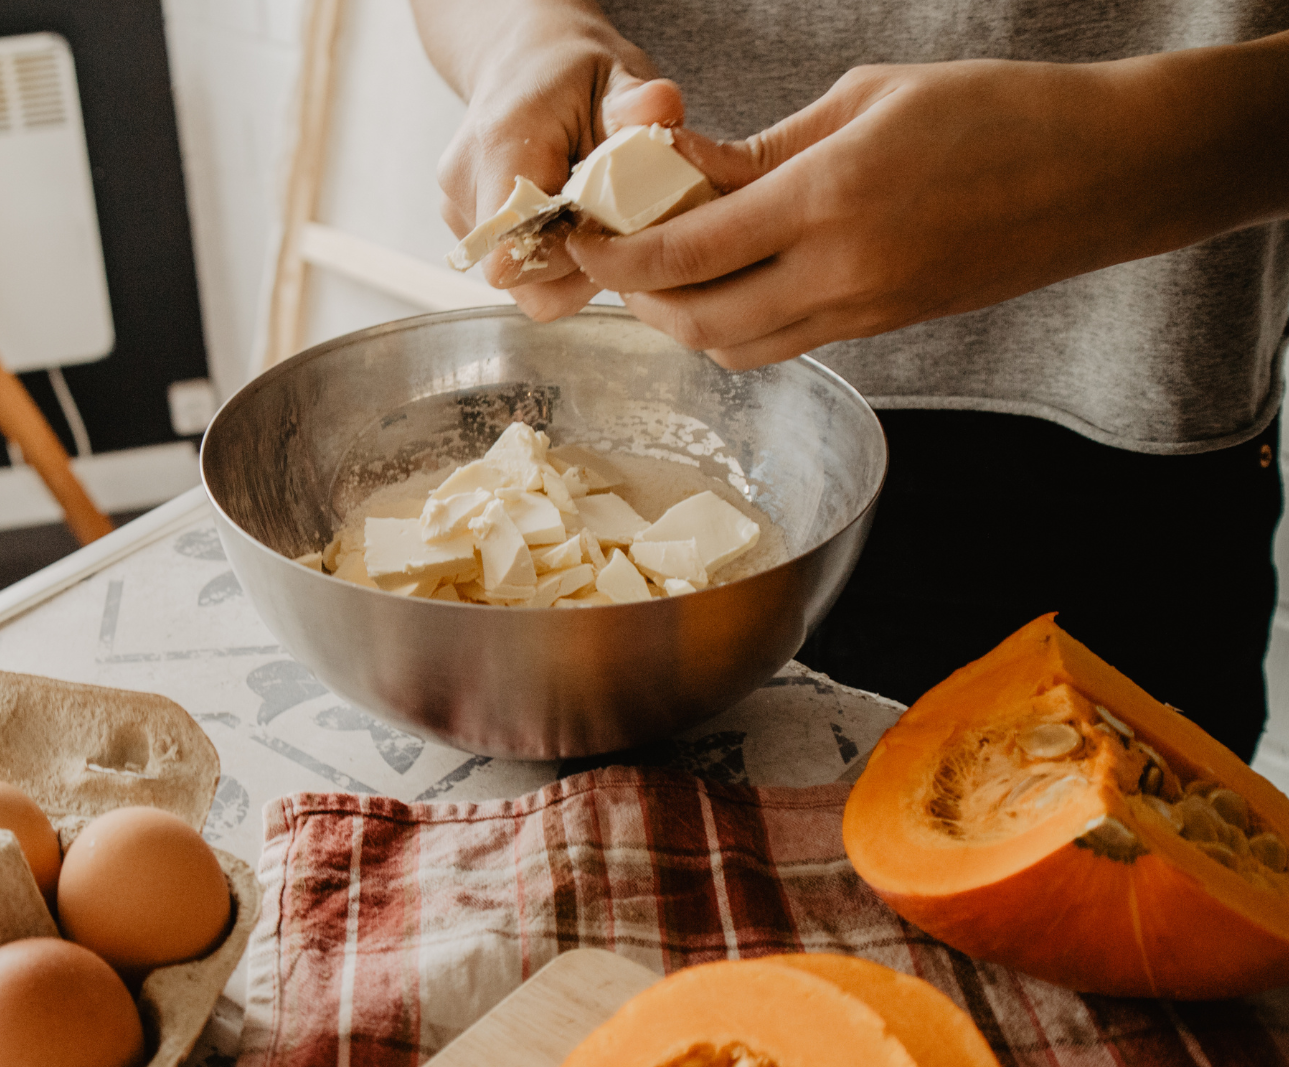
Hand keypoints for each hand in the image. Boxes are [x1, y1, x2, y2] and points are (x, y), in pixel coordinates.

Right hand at [411, 0, 683, 319]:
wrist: (522, 62)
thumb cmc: (572, 71)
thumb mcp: (616, 74)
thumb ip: (637, 101)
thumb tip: (661, 107)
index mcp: (500, 146)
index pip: (514, 249)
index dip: (570, 257)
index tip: (608, 225)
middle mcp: (465, 184)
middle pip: (518, 274)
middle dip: (576, 264)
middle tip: (613, 224)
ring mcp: (457, 209)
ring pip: (518, 280)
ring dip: (566, 265)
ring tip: (592, 217)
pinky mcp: (464, 227)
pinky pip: (514, 268)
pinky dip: (551, 256)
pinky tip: (571, 217)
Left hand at [567, 37, 1288, 368]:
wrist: (1103, 175)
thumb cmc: (994, 113)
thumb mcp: (863, 100)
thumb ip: (762, 150)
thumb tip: (679, 173)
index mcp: (827, 202)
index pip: (682, 251)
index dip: (615, 252)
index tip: (582, 232)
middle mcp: (839, 274)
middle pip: (694, 321)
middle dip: (637, 296)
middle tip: (613, 255)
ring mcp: (862, 313)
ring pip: (734, 348)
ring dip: (683, 319)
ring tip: (665, 270)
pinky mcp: (880, 330)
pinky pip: (781, 345)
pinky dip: (734, 325)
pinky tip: (728, 280)